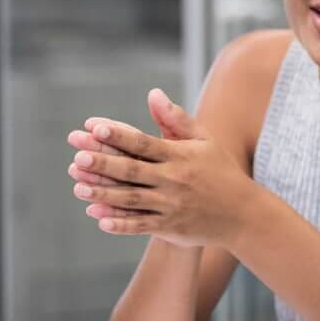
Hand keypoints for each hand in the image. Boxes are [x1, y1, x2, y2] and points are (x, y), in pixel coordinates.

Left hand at [67, 89, 261, 247]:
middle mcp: (173, 180)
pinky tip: (98, 219)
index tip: (95, 128)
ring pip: (132, 199)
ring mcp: (171, 205)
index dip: (119, 136)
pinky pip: (141, 225)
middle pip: (132, 171)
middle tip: (77, 158)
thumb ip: (175, 118)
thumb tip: (153, 93)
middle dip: (104, 164)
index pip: (143, 143)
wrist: (242, 214)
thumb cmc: (219, 170)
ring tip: (78, 189)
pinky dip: (121, 224)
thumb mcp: (203, 140)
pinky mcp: (170, 227)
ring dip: (104, 195)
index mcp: (179, 155)